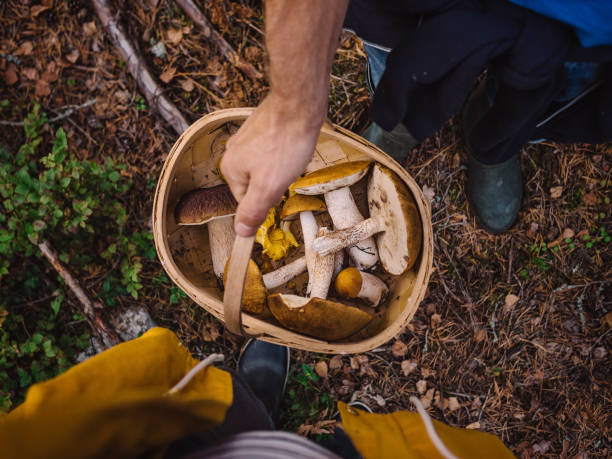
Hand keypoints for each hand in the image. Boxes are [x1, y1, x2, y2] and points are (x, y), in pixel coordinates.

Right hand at [220, 94, 321, 235]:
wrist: (298, 104)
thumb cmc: (285, 145)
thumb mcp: (269, 187)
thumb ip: (253, 211)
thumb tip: (240, 233)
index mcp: (230, 168)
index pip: (247, 200)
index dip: (268, 198)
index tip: (280, 187)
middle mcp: (233, 151)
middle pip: (256, 182)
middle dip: (274, 181)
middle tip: (288, 169)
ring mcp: (246, 136)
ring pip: (265, 165)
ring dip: (281, 166)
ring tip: (292, 155)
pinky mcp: (261, 126)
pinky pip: (271, 149)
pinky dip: (283, 151)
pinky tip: (293, 145)